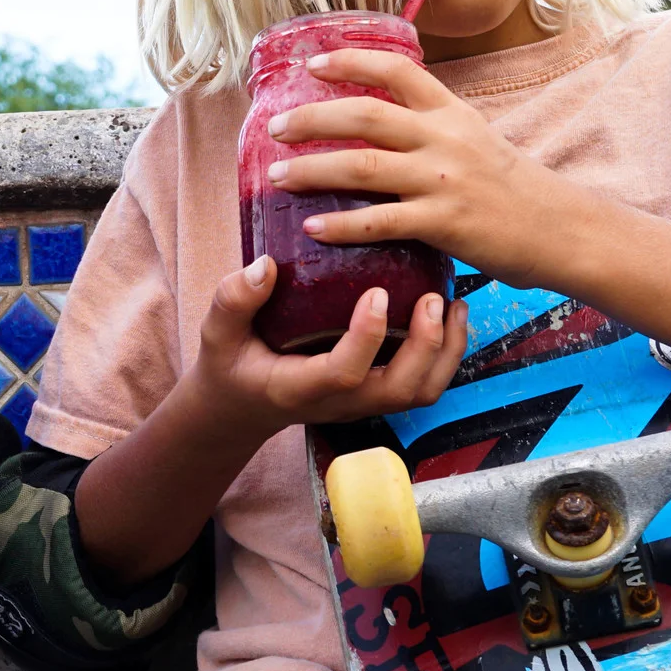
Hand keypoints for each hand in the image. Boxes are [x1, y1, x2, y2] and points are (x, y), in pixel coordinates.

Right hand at [186, 255, 468, 436]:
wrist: (243, 405)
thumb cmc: (232, 364)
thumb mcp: (218, 333)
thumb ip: (234, 300)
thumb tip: (266, 265)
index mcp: (300, 388)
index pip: (345, 373)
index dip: (367, 336)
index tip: (377, 291)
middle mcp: (339, 402)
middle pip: (399, 390)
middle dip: (425, 346)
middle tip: (432, 297)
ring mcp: (362, 403)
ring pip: (420, 393)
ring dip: (445, 352)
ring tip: (452, 304)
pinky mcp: (376, 394)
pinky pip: (423, 385)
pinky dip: (445, 353)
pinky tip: (447, 314)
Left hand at [264, 47, 585, 285]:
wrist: (558, 230)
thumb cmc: (511, 189)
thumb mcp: (476, 140)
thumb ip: (431, 129)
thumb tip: (378, 124)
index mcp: (451, 113)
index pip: (397, 69)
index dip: (350, 61)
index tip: (312, 63)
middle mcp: (443, 139)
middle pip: (365, 114)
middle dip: (312, 118)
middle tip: (275, 128)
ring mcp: (442, 181)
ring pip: (362, 165)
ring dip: (312, 170)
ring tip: (278, 178)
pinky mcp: (443, 224)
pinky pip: (379, 222)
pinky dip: (341, 225)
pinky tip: (313, 227)